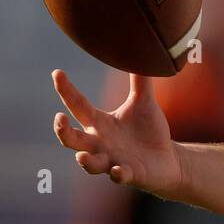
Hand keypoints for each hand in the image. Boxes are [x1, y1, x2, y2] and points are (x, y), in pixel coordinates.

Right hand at [51, 69, 183, 196]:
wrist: (167, 158)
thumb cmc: (148, 131)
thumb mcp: (143, 102)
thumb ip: (139, 79)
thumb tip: (140, 48)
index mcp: (99, 124)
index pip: (77, 105)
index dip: (66, 90)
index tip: (57, 73)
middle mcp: (99, 143)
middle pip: (72, 139)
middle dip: (62, 132)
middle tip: (59, 118)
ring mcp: (111, 161)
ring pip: (90, 163)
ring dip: (85, 160)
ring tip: (82, 155)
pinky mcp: (128, 174)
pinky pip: (119, 176)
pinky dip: (118, 175)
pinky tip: (118, 171)